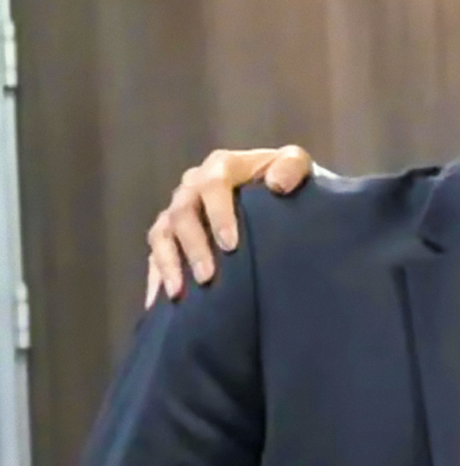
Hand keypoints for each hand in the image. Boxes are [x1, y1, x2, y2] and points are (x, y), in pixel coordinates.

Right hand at [145, 146, 313, 306]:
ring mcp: (179, 210)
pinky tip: (159, 301)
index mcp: (221, 167)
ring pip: (162, 234)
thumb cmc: (286, 179)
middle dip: (193, 247)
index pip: (212, 185)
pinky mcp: (171, 233)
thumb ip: (292, 166)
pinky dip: (156, 276)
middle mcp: (192, 186)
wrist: (277, 192)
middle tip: (207, 278)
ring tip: (179, 293)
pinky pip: (156, 253)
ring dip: (169, 264)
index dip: (218, 214)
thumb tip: (276, 184)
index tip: (230, 246)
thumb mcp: (296, 164)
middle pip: (182, 214)